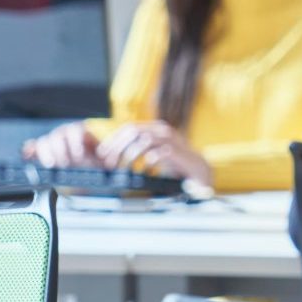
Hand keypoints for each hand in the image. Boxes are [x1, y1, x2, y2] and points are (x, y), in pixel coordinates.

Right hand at [24, 121, 103, 168]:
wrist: (86, 173)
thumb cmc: (96, 164)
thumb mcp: (106, 161)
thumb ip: (110, 159)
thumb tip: (112, 160)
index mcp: (81, 133)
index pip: (75, 130)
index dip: (75, 142)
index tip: (78, 155)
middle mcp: (65, 135)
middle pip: (57, 136)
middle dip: (60, 150)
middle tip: (65, 164)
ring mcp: (52, 143)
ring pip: (44, 141)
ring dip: (46, 153)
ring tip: (52, 166)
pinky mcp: (41, 152)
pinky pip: (31, 147)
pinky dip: (29, 150)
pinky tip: (28, 156)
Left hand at [98, 122, 213, 183]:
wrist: (198, 170)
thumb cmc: (173, 163)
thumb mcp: (154, 153)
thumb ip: (139, 149)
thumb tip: (113, 154)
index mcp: (155, 128)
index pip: (129, 128)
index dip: (114, 140)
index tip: (103, 154)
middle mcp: (162, 131)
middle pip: (133, 132)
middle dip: (117, 148)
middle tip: (109, 163)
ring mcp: (171, 141)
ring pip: (143, 141)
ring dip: (129, 156)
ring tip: (122, 169)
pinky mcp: (177, 153)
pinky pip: (156, 155)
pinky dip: (146, 164)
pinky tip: (143, 173)